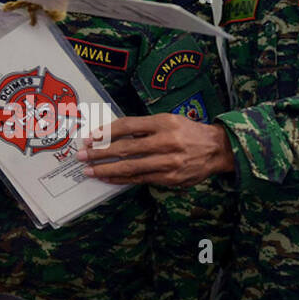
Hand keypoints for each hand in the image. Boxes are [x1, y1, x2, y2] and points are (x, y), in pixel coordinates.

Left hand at [75, 114, 235, 186]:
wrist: (217, 149)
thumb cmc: (189, 132)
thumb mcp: (169, 120)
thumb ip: (145, 126)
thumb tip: (114, 133)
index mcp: (164, 122)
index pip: (128, 125)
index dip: (106, 132)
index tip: (91, 137)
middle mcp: (166, 141)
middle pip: (125, 148)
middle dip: (100, 152)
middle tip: (82, 155)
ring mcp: (168, 161)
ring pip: (130, 167)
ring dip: (106, 169)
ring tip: (90, 170)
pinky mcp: (169, 177)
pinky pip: (139, 179)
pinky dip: (121, 179)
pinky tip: (108, 179)